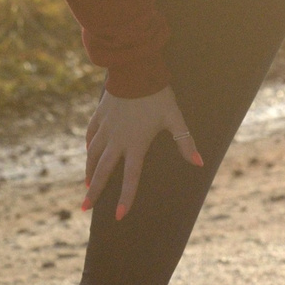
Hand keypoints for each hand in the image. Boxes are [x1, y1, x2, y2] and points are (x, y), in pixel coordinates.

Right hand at [84, 85, 201, 220]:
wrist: (134, 69)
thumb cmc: (157, 94)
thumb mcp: (174, 118)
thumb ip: (185, 141)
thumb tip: (199, 163)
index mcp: (135, 144)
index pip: (130, 177)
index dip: (125, 197)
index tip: (119, 215)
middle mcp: (117, 140)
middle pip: (103, 171)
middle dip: (94, 192)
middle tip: (84, 208)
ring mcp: (106, 127)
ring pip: (92, 154)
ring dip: (89, 171)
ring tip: (87, 185)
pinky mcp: (99, 115)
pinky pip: (91, 135)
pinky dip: (88, 146)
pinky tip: (87, 152)